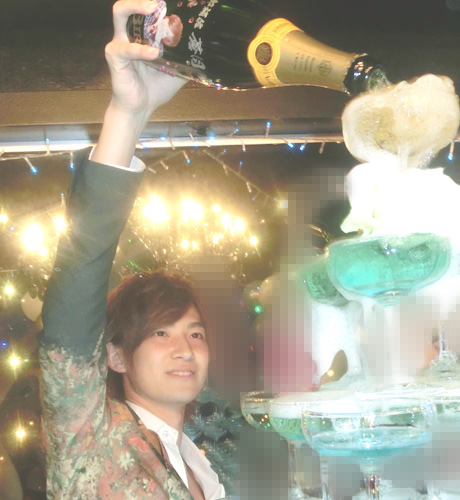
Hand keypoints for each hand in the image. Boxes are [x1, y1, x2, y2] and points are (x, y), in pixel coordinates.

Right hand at [107, 0, 185, 116]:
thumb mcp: (177, 71)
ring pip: (120, 13)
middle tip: (159, 2)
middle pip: (130, 4)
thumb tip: (207, 52)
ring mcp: (120, 43)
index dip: (156, 3)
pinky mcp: (115, 56)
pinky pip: (126, 48)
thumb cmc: (155, 88)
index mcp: (144, 35)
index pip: (147, 11)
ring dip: (135, 6)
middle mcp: (130, 34)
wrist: (141, 107)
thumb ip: (187, 59)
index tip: (175, 3)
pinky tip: (154, 53)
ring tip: (153, 9)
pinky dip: (140, 50)